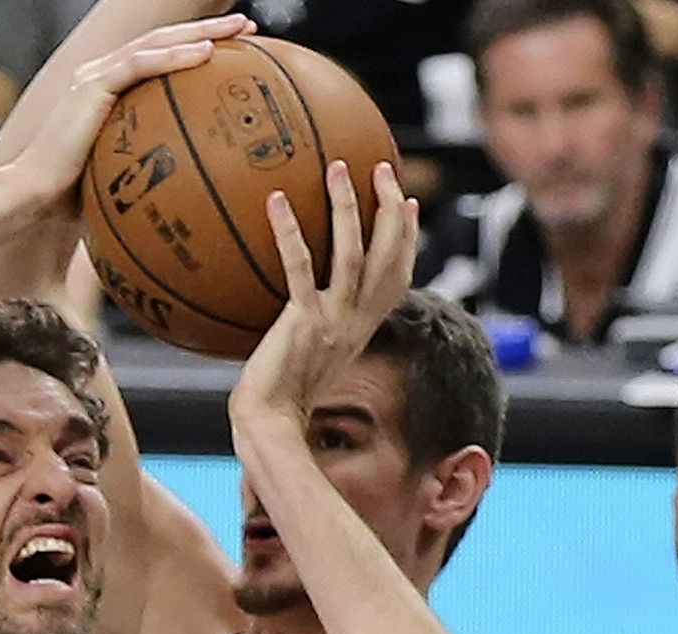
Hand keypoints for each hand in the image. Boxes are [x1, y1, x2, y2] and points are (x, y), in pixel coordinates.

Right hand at [9, 14, 255, 218]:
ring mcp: (94, 78)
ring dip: (200, 33)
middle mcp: (99, 76)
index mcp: (105, 92)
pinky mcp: (91, 87)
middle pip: (162, 41)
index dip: (194, 49)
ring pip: (156, 43)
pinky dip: (174, 56)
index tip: (233, 52)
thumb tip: (188, 197)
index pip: (157, 60)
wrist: (31, 197)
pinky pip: (140, 64)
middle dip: (208, 30)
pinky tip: (206, 53)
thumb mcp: (117, 178)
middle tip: (247, 28)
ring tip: (239, 29)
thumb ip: (146, 173)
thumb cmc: (68, 199)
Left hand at [229, 161, 419, 425]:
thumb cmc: (280, 397)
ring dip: (347, 206)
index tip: (408, 203)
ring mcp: (332, 320)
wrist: (270, 423)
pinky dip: (289, 231)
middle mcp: (355, 320)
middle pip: (387, 254)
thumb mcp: (310, 358)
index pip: (397, 276)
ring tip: (337, 168)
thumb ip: (316, 330)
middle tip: (380, 167)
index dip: (407, 238)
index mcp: (361, 327)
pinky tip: (274, 200)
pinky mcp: (302, 322)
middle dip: (389, 207)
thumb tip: (296, 308)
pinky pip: (299, 266)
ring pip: (352, 252)